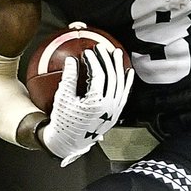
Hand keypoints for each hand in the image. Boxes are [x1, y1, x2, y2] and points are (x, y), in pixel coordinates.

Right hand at [40, 45, 133, 166]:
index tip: (87, 52)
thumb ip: (68, 78)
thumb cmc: (63, 122)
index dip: (94, 61)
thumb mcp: (62, 99)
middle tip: (101, 48)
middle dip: (107, 60)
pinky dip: (127, 82)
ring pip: (121, 84)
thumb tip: (72, 60)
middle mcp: (109, 107)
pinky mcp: (116, 113)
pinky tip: (127, 72)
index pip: (99, 76)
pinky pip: (124, 94)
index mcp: (96, 104)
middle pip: (113, 77)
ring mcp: (114, 111)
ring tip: (116, 53)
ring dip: (119, 67)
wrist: (69, 143)